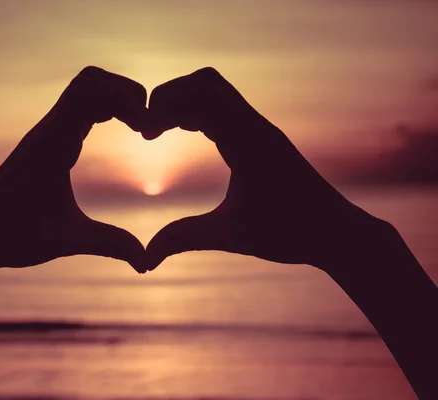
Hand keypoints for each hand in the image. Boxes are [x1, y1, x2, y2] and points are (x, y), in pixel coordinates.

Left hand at [0, 67, 147, 272]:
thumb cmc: (13, 237)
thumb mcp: (67, 241)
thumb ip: (110, 245)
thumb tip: (147, 262)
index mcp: (52, 145)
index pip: (91, 92)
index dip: (128, 101)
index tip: (148, 132)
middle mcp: (48, 131)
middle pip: (91, 79)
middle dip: (126, 93)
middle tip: (146, 126)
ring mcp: (45, 133)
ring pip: (83, 88)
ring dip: (114, 98)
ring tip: (137, 127)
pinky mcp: (45, 141)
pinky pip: (77, 107)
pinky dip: (103, 109)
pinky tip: (117, 133)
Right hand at [143, 67, 382, 270]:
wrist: (338, 233)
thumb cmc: (290, 234)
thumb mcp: (230, 237)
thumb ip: (183, 239)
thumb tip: (145, 259)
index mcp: (248, 143)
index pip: (198, 99)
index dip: (163, 108)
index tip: (143, 136)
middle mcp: (255, 126)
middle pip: (204, 82)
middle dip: (169, 97)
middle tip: (148, 129)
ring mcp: (261, 129)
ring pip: (216, 91)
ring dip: (185, 102)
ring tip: (161, 130)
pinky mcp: (263, 137)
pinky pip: (226, 107)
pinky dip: (200, 111)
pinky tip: (187, 134)